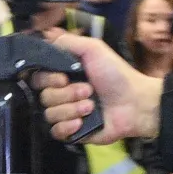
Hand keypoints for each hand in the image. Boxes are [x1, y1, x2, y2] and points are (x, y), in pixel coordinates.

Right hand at [33, 31, 162, 142]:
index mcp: (64, 74)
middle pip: (43, 96)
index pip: (38, 78)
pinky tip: (82, 122)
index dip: (48, 79)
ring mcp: (67, 114)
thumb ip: (66, 41)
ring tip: (91, 106)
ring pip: (50, 114)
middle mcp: (62, 94)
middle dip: (66, 94)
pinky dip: (68, 126)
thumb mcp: (93, 48)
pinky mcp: (72, 133)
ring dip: (72, 109)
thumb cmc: (116, 74)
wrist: (134, 103)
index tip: (64, 78)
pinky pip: (56, 132)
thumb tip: (45, 39)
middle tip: (88, 90)